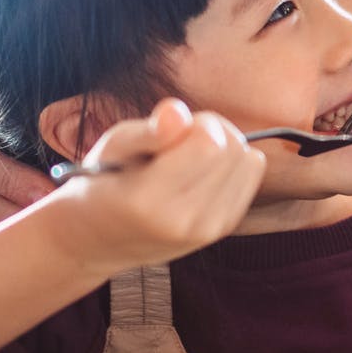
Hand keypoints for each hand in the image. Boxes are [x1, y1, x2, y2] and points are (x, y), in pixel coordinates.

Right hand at [51, 99, 265, 276]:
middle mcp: (185, 222)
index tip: (173, 130)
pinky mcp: (222, 229)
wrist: (99, 240)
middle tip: (179, 142)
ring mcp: (207, 230)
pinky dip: (232, 165)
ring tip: (189, 157)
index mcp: (150, 201)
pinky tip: (200, 173)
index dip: (197, 123)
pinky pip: (251, 176)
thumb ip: (148, 131)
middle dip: (212, 131)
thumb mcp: (112, 147)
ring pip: (249, 161)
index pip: (210, 143)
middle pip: (234, 148)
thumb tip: (178, 113)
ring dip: (225, 148)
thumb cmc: (103, 183)